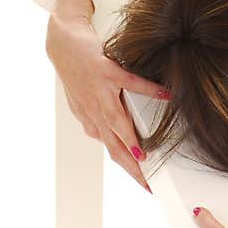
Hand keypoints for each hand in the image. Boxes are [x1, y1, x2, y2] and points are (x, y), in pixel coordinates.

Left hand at [45, 0, 170, 191]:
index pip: (114, 152)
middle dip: (132, 167)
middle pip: (115, 146)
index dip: (130, 170)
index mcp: (92, 121)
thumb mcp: (85, 102)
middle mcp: (94, 111)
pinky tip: (165, 95)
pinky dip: (148, 90)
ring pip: (116, 123)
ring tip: (145, 156)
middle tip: (148, 182)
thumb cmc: (77, 71)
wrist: (62, 43)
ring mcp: (100, 92)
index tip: (146, 184)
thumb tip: (113, 139)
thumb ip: (98, 121)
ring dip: (130, 141)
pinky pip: (130, 83)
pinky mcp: (106, 72)